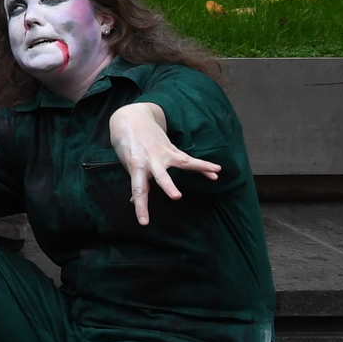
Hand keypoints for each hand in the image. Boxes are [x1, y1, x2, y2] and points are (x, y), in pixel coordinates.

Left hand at [107, 100, 218, 225]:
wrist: (130, 118)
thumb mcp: (127, 163)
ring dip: (199, 167)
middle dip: (168, 186)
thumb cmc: (126, 144)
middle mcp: (151, 160)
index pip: (138, 190)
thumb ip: (136, 181)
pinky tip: (217, 171)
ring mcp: (163, 153)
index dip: (141, 206)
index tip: (144, 222)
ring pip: (183, 161)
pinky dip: (203, 165)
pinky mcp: (172, 149)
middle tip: (176, 197)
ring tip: (215, 174)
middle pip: (160, 175)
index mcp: (136, 166)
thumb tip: (135, 200)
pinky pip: (189, 159)